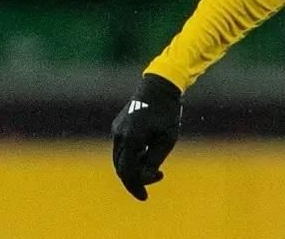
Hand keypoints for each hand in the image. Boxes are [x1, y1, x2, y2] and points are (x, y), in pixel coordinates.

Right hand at [111, 74, 182, 200]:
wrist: (159, 87)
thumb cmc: (167, 112)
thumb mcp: (168, 138)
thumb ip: (155, 159)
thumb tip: (145, 176)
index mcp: (132, 139)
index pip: (127, 172)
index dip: (135, 186)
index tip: (145, 196)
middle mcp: (119, 135)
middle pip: (122, 167)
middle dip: (137, 178)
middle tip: (157, 178)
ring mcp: (116, 130)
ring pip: (120, 159)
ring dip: (134, 167)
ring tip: (155, 164)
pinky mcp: (118, 126)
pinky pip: (122, 148)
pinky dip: (132, 156)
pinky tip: (148, 152)